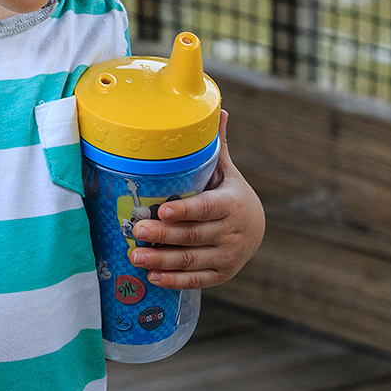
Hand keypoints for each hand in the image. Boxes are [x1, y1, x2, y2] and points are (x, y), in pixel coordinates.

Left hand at [126, 111, 263, 288]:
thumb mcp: (226, 172)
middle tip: (135, 231)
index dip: (185, 211)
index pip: (206, 209)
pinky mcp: (220, 275)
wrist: (256, 228)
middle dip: (163, 235)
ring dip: (161, 261)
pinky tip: (151, 277)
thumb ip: (218, 147)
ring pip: (190, 260)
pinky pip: (195, 281)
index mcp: (231, 204)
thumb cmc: (229, 194)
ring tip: (135, 255)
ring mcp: (227, 257)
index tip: (161, 210)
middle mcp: (232, 233)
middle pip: (193, 236)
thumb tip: (219, 109)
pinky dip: (173, 280)